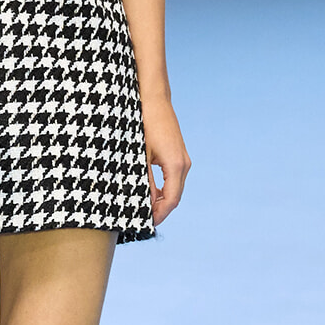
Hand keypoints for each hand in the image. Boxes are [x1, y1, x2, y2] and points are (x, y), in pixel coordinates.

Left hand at [143, 96, 190, 224]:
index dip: (159, 215)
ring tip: (143, 209)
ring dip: (161, 200)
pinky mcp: (178, 155)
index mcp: (176, 166)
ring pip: (174, 189)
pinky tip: (148, 193)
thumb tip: (143, 202)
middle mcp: (184, 165)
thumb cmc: (145, 124)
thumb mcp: (140, 154)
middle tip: (142, 220)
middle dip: (160, 211)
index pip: (171, 201)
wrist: (154, 100)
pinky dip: (163, 189)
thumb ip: (143, 180)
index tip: (146, 223)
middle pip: (174, 198)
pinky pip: (173, 179)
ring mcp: (183, 159)